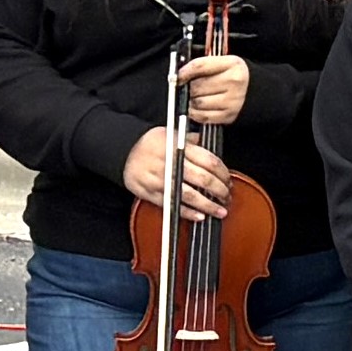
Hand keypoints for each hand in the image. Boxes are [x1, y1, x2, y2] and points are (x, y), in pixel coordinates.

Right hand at [119, 128, 235, 218]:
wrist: (123, 151)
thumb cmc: (149, 143)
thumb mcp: (172, 134)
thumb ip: (192, 140)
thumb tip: (209, 143)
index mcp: (180, 148)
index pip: (209, 162)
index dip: (223, 173)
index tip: (228, 180)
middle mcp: (172, 164)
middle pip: (204, 180)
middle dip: (220, 191)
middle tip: (227, 196)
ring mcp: (162, 180)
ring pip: (190, 196)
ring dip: (209, 205)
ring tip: (220, 211)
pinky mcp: (152, 193)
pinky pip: (173, 206)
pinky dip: (188, 213)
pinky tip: (200, 216)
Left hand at [176, 51, 250, 129]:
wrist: (256, 93)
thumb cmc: (236, 77)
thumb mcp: (225, 63)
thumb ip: (204, 65)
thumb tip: (180, 73)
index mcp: (232, 64)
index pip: (200, 66)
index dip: (184, 71)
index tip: (178, 76)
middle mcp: (233, 82)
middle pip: (197, 85)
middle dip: (189, 87)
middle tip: (190, 87)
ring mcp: (231, 100)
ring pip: (198, 101)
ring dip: (191, 101)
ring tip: (196, 97)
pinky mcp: (228, 115)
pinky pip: (202, 115)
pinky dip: (196, 113)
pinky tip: (199, 107)